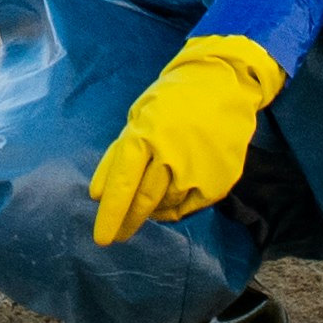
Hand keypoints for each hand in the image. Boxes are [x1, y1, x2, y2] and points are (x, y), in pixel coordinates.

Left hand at [87, 32, 287, 251]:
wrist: (225, 84)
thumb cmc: (173, 98)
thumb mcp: (138, 117)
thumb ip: (117, 157)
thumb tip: (97, 194)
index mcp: (144, 135)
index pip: (122, 184)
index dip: (110, 215)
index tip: (102, 239)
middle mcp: (170, 155)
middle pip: (143, 201)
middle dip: (128, 222)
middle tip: (119, 235)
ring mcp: (197, 170)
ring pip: (165, 206)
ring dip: (152, 210)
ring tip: (149, 201)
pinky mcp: (218, 181)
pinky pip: (189, 207)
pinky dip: (175, 207)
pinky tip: (173, 194)